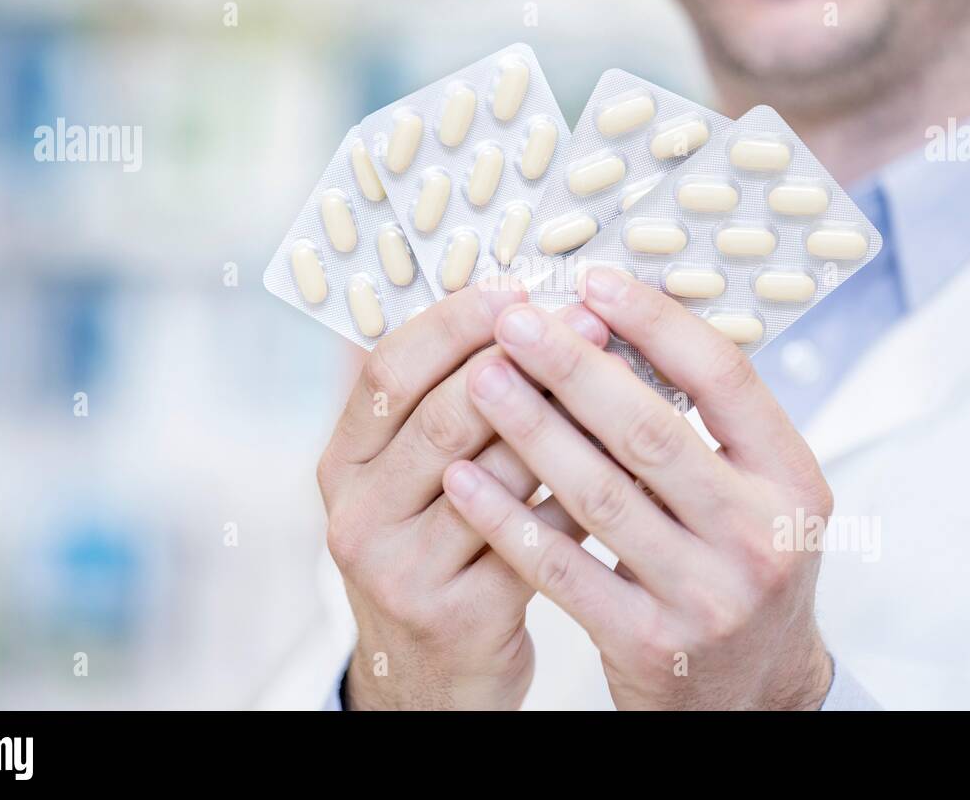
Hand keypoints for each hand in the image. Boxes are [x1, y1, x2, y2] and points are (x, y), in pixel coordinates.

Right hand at [317, 278, 607, 709]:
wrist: (424, 680)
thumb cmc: (431, 554)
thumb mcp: (404, 484)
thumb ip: (435, 408)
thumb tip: (510, 311)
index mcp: (343, 464)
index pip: (388, 371)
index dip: (453, 323)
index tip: (514, 288)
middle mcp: (360, 514)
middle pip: (443, 414)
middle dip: (523, 359)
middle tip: (586, 322)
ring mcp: (405, 569)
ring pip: (495, 473)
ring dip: (564, 418)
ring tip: (619, 377)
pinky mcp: (459, 615)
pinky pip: (536, 536)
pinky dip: (582, 492)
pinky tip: (625, 461)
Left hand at [441, 268, 834, 709]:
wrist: (754, 697)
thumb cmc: (742, 569)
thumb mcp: (760, 497)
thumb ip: (712, 427)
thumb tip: (624, 325)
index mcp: (793, 481)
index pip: (726, 378)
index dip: (657, 322)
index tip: (595, 280)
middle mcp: (761, 536)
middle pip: (652, 431)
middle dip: (574, 367)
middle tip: (514, 321)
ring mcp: (707, 596)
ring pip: (601, 496)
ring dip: (531, 430)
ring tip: (481, 379)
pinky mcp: (650, 644)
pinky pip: (564, 569)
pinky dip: (511, 519)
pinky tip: (466, 478)